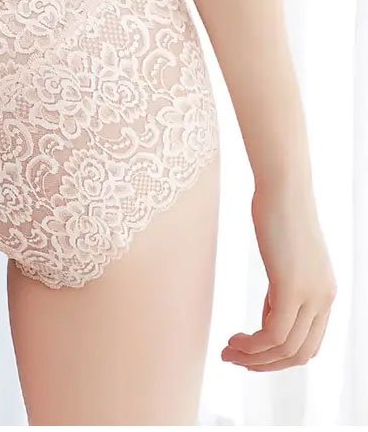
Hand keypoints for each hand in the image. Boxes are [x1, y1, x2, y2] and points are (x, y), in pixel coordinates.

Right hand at [221, 180, 335, 370]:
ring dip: (254, 357)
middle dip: (265, 365)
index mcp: (326, 294)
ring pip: (285, 348)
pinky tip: (233, 338)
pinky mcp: (291, 286)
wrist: (283, 188)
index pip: (309, 344)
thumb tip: (272, 313)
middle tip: (234, 360)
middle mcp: (324, 299)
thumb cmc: (279, 213)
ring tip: (227, 353)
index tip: (249, 352)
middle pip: (300, 354)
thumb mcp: (285, 259)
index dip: (278, 358)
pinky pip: (273, 333)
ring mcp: (311, 294)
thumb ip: (284, 288)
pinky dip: (252, 345)